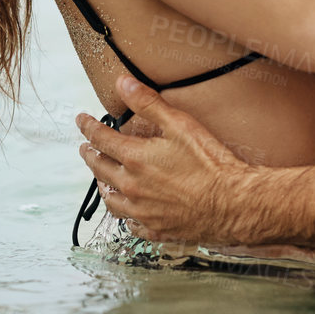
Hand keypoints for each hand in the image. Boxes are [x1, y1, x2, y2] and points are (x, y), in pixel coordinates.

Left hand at [76, 75, 256, 244]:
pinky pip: (131, 225)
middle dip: (90, 155)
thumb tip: (122, 83)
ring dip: (103, 186)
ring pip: (111, 200)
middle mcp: (132, 187)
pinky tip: (128, 214)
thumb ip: (148, 103)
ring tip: (101, 179)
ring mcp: (143, 211)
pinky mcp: (157, 229)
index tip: (81, 120)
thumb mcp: (180, 125)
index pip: (100, 139)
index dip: (88, 127)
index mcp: (135, 159)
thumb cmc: (211, 163)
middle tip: (85, 148)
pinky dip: (125, 217)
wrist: (233, 204)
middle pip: (100, 169)